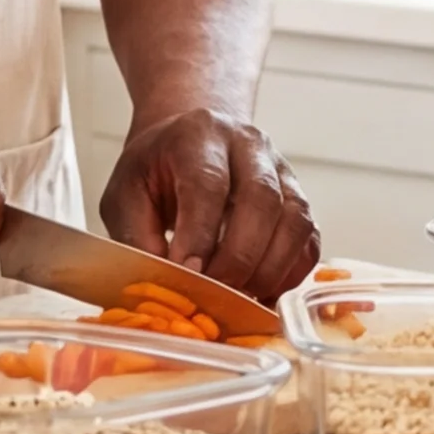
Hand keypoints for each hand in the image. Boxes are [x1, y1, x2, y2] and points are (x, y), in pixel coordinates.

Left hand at [101, 110, 317, 298]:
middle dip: (239, 257)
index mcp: (198, 135)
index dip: (200, 233)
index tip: (189, 273)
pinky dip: (290, 274)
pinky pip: (308, 239)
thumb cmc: (155, 171)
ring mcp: (281, 170)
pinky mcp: (298, 198)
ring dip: (270, 269)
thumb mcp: (125, 195)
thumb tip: (164, 281)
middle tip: (216, 294)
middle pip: (262, 198)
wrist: (187, 141)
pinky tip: (263, 293)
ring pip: (294, 219)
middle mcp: (248, 144)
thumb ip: (137, 236)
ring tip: (240, 298)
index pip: (208, 183)